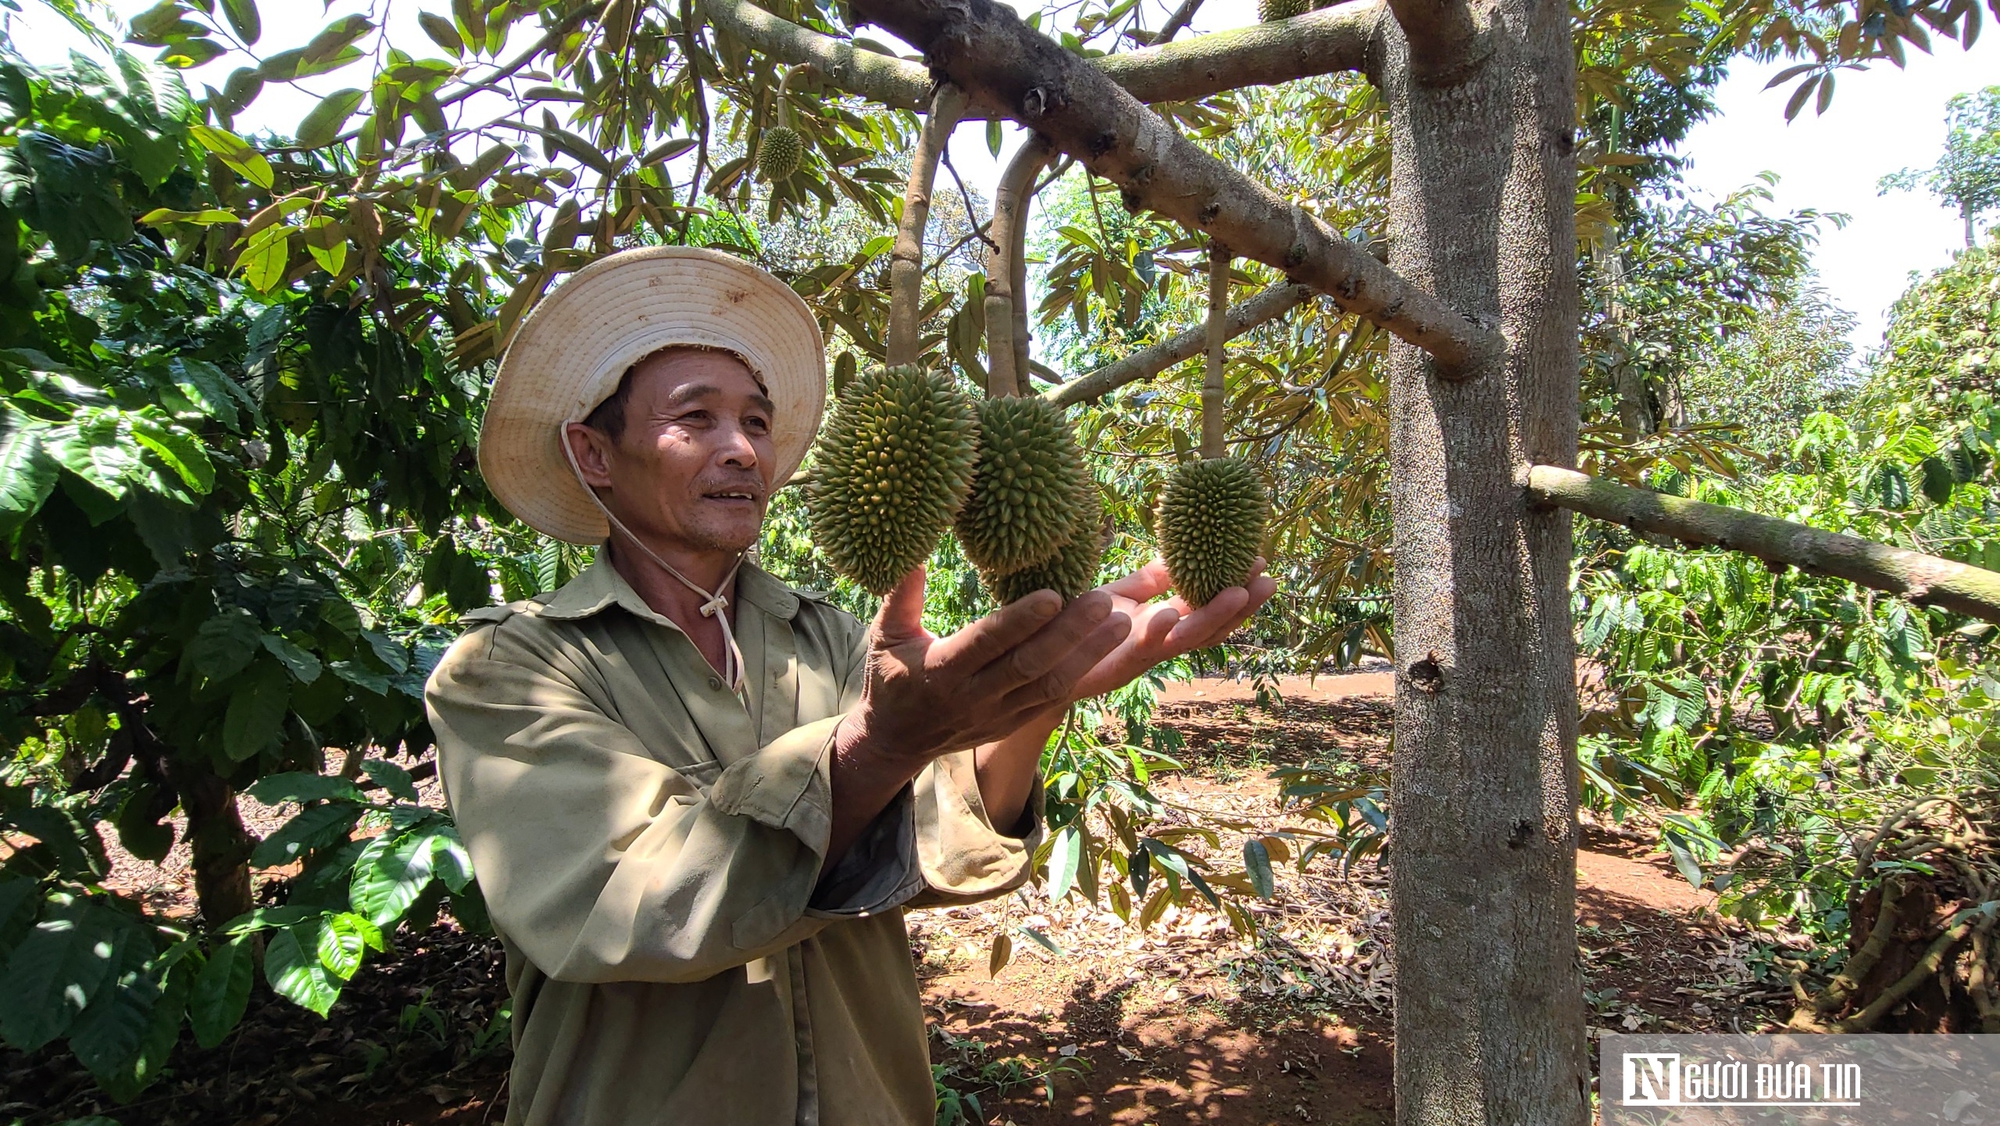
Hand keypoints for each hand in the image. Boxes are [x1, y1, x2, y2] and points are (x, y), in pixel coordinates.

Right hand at [833, 566, 1132, 768]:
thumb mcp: (885, 635)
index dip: (1020, 620)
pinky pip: (1054, 699)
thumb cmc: (892, 677)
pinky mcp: (1014, 722)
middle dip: (1069, 633)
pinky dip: (1082, 674)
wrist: (897, 741)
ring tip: (1122, 624)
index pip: (986, 642)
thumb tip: (913, 553)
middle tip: (1104, 600)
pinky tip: (1108, 649)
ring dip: (1088, 655)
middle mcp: (974, 696)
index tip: (1052, 594)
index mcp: (942, 670)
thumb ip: (901, 596)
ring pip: (1050, 684)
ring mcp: (998, 714)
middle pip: (1029, 664)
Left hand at [1057, 558, 1276, 703]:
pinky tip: (1169, 614)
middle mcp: (1159, 644)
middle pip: (1212, 628)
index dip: (1236, 589)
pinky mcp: (1111, 665)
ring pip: (1185, 641)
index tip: (1261, 562)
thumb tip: (1178, 557)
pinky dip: (1157, 633)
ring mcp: (1139, 658)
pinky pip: (1139, 651)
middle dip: (1242, 607)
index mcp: (1163, 625)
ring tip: (1237, 593)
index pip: (1210, 606)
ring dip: (1213, 618)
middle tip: (1268, 580)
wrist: (1033, 658)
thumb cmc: (1074, 625)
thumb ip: (1147, 582)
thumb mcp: (1116, 597)